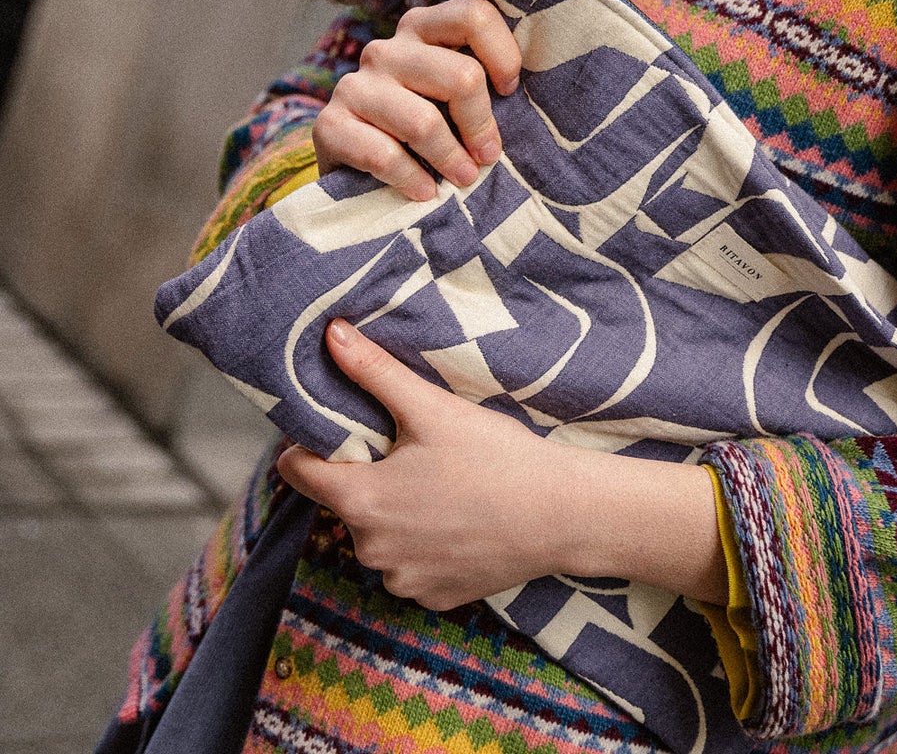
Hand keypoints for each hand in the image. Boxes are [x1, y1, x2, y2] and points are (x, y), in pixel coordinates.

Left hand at [276, 319, 574, 609]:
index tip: (341, 430)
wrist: (560, 515)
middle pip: (346, 503)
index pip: (299, 471)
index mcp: (361, 500)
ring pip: (380, 537)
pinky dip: (427, 546)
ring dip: (397, 515)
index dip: (312, 444)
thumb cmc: (495, 457)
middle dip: (368, 478)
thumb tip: (331, 334)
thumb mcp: (432, 408)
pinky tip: (461, 521)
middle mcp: (370, 549)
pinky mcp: (432, 598)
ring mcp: (401, 580)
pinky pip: (412, 566)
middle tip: (413, 452)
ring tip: (443, 486)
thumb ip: (375, 372)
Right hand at [313, 0, 522, 199]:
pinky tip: (426, 193)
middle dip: (482, 124)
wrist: (354, 168)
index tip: (512, 92)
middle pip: (459, 76)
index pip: (473, 16)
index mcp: (423, 28)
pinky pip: (383, 154)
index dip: (503, 54)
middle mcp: (386, 49)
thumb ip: (484, 79)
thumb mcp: (453, 96)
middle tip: (489, 156)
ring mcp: (354, 84)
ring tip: (465, 180)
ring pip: (423, 121)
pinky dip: (411, 179)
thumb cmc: (426, 128)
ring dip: (451, 159)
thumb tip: (545, 86)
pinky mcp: (329, 124)